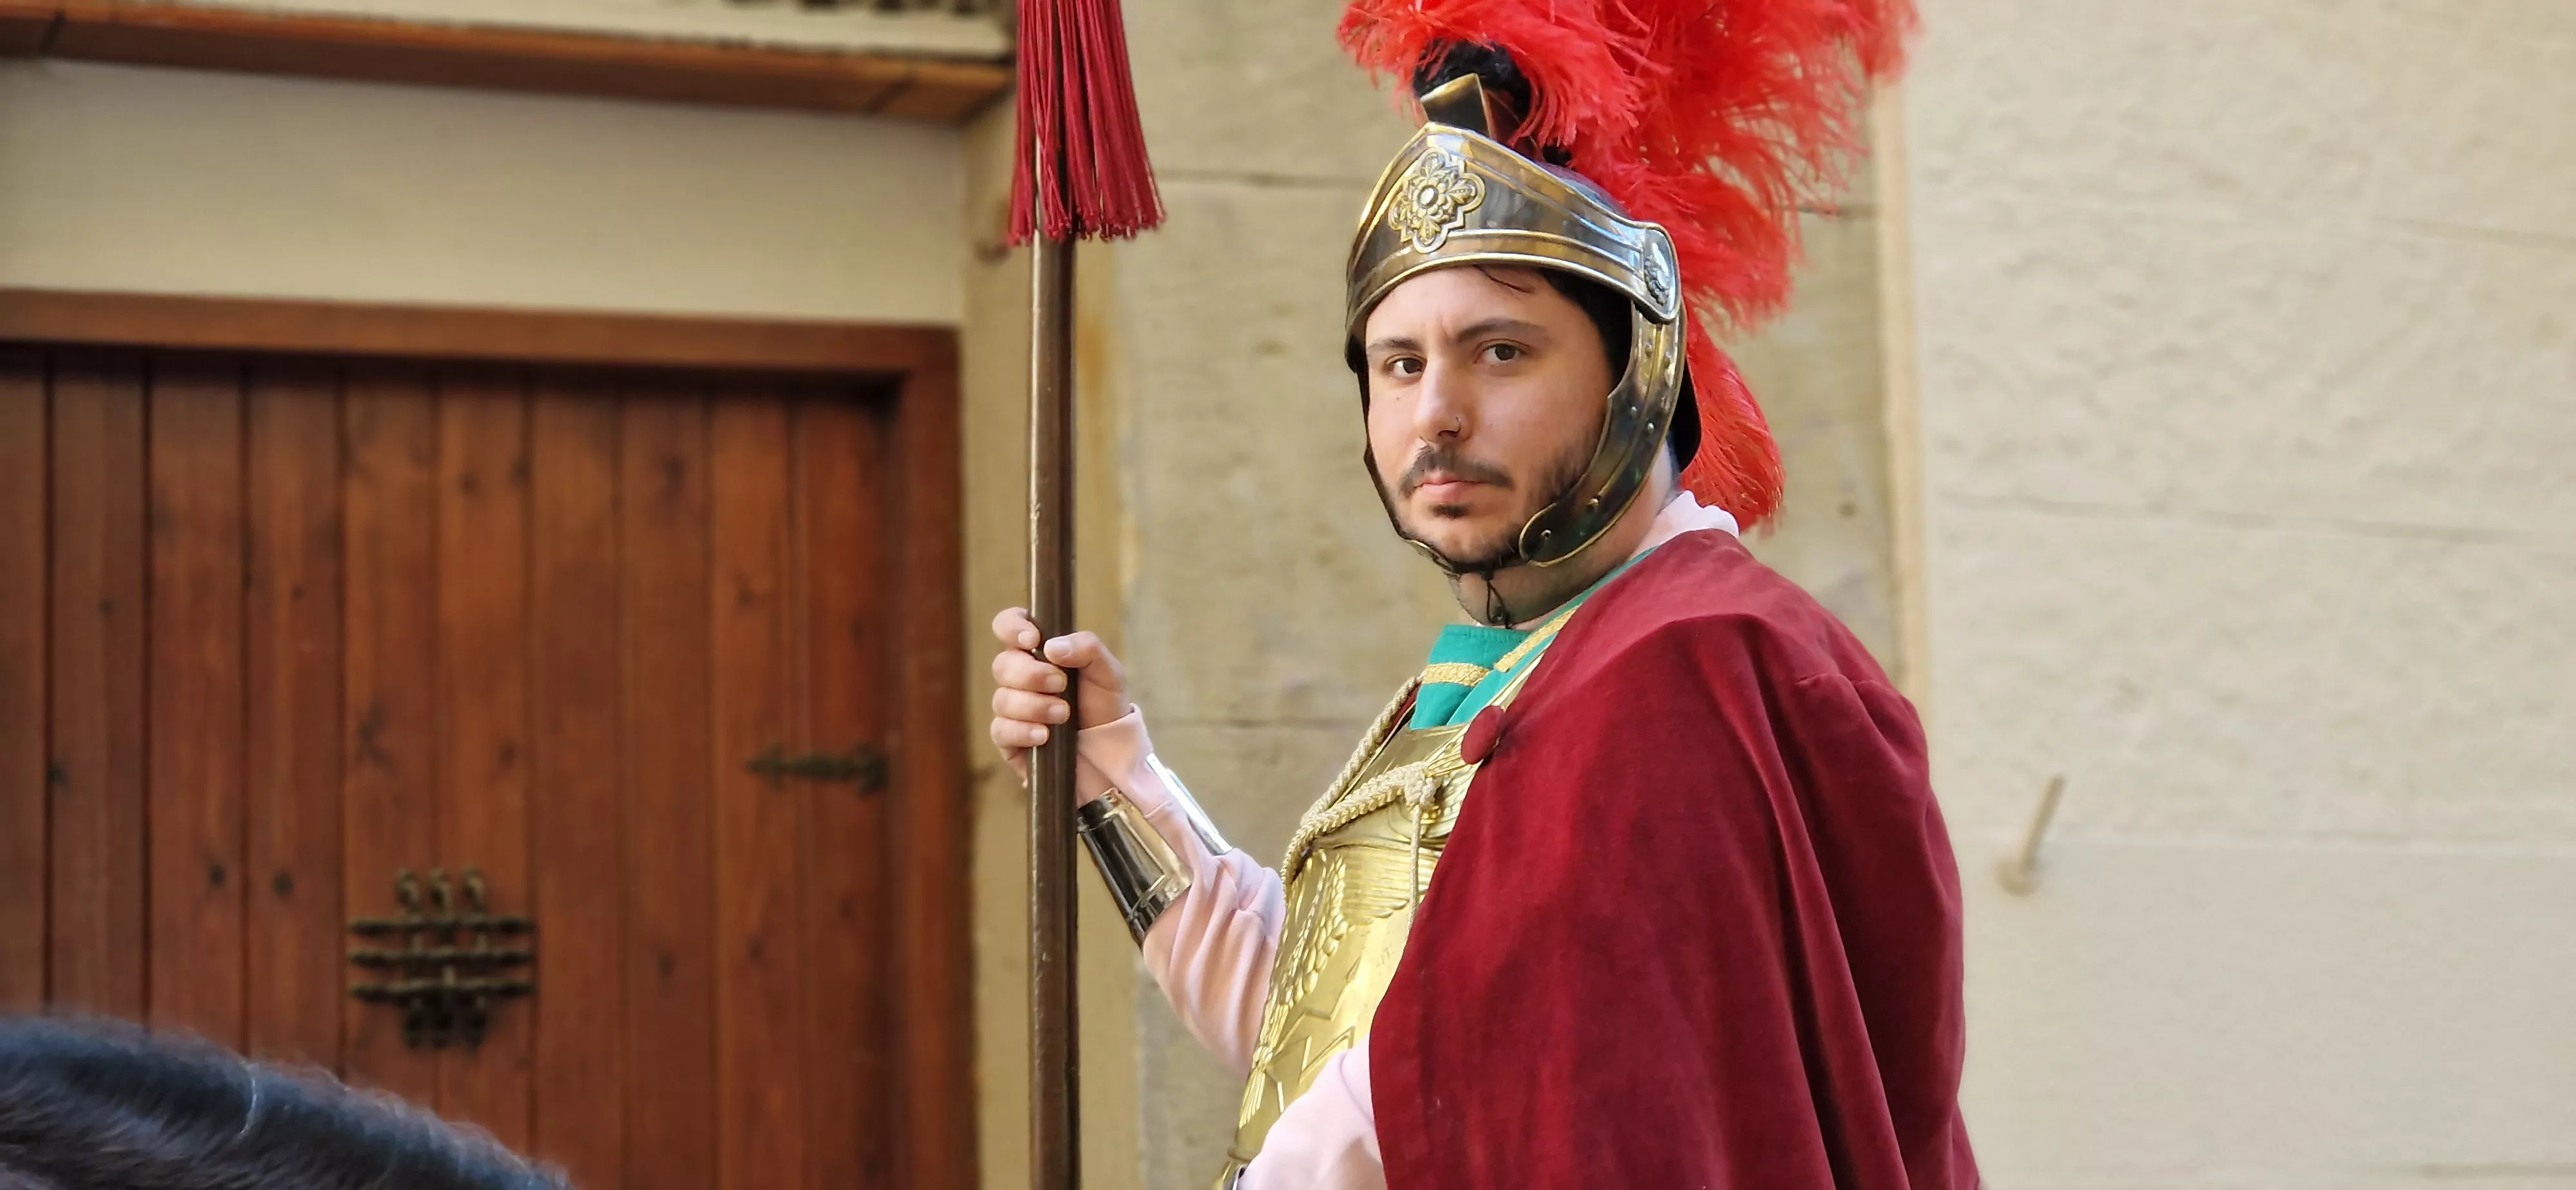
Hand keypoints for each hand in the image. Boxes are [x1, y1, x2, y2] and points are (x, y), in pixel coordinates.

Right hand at [988, 607, 1133, 777]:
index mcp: (1039, 652)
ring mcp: (1012, 709)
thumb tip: (1051, 646)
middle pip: (1002, 665)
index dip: (1012, 627)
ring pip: (1002, 699)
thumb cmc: (1104, 705)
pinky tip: (1044, 736)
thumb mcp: (1108, 672)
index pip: (1008, 626)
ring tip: (1063, 714)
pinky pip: (1001, 730)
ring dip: (1034, 706)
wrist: (1108, 749)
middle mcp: (1020, 678)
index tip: (1033, 640)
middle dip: (1032, 675)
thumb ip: (1088, 648)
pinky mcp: (1009, 739)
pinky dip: (1023, 731)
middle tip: (1061, 684)